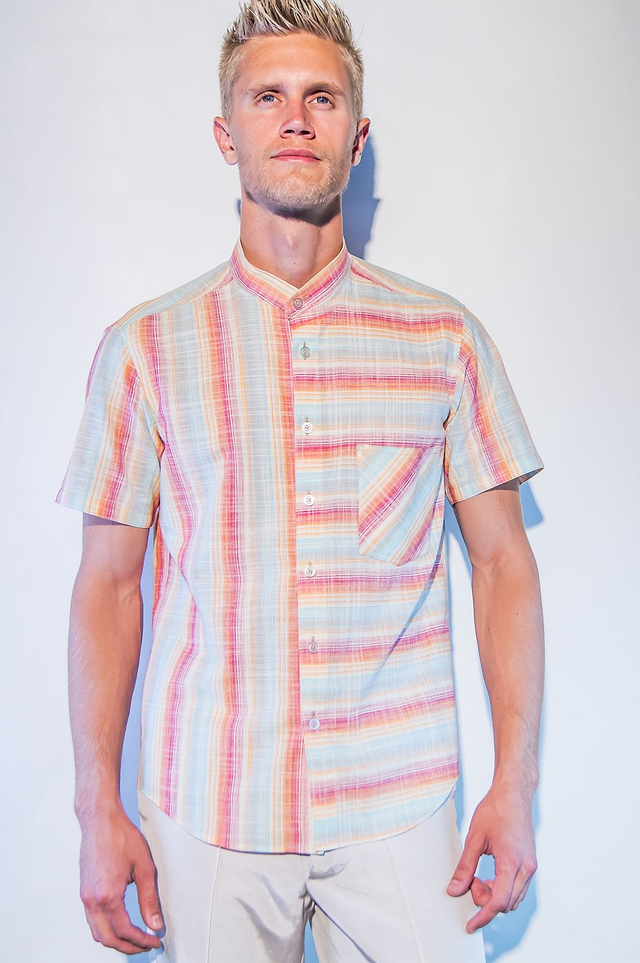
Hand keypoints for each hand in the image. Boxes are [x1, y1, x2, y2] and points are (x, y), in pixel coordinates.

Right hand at [77, 805, 163, 953]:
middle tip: (147, 945)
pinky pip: (92, 920)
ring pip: (97, 932)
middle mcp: (92, 900)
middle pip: (108, 938)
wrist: (100, 819)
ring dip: (116, 940)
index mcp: (108, 896)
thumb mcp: (144, 867)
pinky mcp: (84, 890)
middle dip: (129, 947)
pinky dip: (106, 929)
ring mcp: (85, 896)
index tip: (155, 941)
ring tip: (135, 938)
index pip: (125, 931)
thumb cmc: (122, 837)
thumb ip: (149, 900)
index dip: (142, 941)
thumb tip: (155, 925)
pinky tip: (120, 923)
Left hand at [446, 785, 537, 932]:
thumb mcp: (474, 837)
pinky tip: (490, 876)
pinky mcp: (531, 863)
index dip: (482, 917)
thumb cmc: (494, 810)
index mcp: (511, 862)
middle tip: (470, 881)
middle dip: (485, 900)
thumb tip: (453, 891)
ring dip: (495, 896)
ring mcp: (531, 866)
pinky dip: (503, 889)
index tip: (469, 925)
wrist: (514, 793)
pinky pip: (519, 888)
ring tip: (478, 877)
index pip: (498, 902)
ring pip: (514, 898)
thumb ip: (465, 867)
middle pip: (506, 904)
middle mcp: (526, 868)